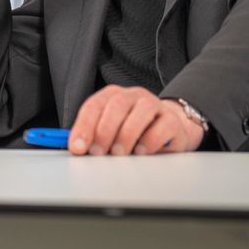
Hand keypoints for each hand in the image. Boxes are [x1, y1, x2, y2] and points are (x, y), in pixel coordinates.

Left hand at [68, 85, 205, 155]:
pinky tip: (141, 151)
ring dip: (126, 135)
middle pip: (116, 105)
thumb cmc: (134, 132)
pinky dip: (149, 141)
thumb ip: (93, 136)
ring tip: (119, 153)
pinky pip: (161, 127)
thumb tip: (77, 148)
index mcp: (112, 95)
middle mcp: (133, 96)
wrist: (169, 129)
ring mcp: (154, 105)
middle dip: (103, 131)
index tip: (77, 147)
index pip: (94, 106)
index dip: (83, 127)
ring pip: (140, 112)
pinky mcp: (172, 120)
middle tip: (98, 152)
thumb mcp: (111, 132)